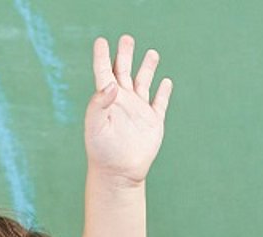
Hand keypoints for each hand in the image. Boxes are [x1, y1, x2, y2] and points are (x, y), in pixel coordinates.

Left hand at [84, 35, 172, 184]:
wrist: (118, 173)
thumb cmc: (102, 151)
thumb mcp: (96, 126)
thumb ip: (99, 103)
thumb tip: (111, 84)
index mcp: (107, 100)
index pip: (104, 72)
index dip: (102, 56)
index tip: (101, 41)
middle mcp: (123, 102)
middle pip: (124, 72)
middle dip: (126, 55)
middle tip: (127, 38)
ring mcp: (138, 110)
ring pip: (144, 82)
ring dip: (147, 68)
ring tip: (151, 53)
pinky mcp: (153, 121)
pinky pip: (160, 102)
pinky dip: (163, 91)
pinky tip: (166, 82)